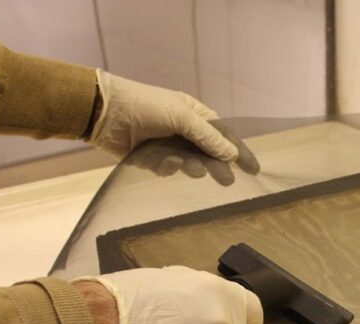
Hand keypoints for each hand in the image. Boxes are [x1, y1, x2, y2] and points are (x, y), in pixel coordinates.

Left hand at [126, 118, 259, 184]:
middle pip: (208, 153)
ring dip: (193, 168)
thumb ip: (207, 137)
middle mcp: (183, 131)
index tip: (254, 170)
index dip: (238, 151)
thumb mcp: (182, 117)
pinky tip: (164, 163)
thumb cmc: (146, 106)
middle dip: (217, 167)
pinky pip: (167, 169)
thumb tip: (231, 154)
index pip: (223, 135)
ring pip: (189, 164)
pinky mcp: (151, 159)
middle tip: (227, 182)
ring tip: (196, 171)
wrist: (105, 112)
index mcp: (194, 115)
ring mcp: (167, 146)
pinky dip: (168, 168)